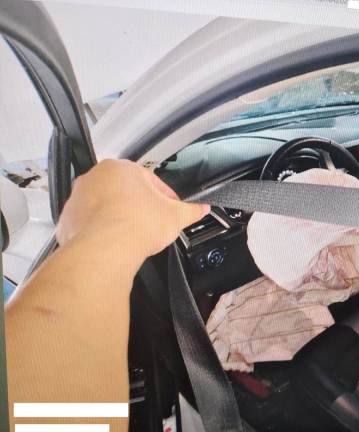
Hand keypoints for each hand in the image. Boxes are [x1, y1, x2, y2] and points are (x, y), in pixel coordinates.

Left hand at [56, 159, 208, 261]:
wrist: (107, 249)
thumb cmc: (136, 224)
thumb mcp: (175, 216)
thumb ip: (191, 210)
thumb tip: (201, 209)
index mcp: (121, 168)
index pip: (149, 180)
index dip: (164, 196)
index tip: (170, 209)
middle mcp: (95, 178)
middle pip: (124, 190)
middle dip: (138, 205)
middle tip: (152, 222)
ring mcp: (79, 198)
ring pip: (104, 205)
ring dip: (119, 216)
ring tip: (134, 235)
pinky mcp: (69, 219)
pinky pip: (88, 223)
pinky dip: (101, 231)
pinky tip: (115, 242)